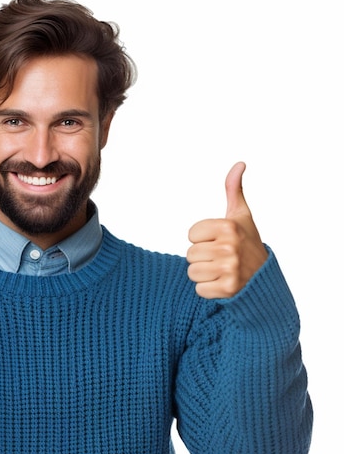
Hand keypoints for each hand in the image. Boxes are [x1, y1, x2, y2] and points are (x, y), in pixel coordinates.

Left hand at [187, 162, 267, 298]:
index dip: (202, 239)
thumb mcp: (241, 216)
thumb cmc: (247, 243)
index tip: (218, 241)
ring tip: (221, 270)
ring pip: (192, 272)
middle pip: (190, 254)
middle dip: (202, 258)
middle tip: (221, 258)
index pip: (191, 234)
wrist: (264, 278)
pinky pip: (199, 289)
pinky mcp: (228, 289)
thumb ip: (234, 190)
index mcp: (229, 227)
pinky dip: (208, 290)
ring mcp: (230, 268)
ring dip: (204, 274)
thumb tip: (239, 164)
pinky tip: (223, 283)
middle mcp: (230, 247)